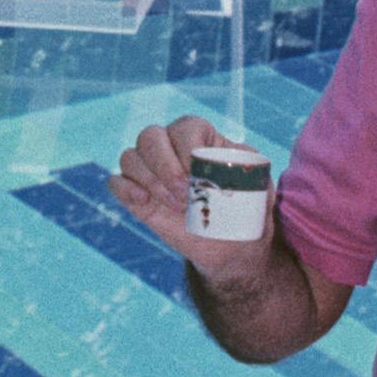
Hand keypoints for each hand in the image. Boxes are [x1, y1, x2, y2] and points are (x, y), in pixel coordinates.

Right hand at [113, 118, 258, 260]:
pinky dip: (125, 189)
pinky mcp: (138, 197)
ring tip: (175, 206)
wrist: (231, 248)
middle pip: (150, 136)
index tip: (198, 175)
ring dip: (149, 180)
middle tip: (183, 194)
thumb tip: (241, 164)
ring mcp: (151, 173)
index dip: (186, 147)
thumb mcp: (260, 189)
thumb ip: (254, 172)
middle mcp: (171, 149)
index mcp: (201, 138)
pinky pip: (117, 183)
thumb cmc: (246, 212)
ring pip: (130, 157)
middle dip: (163, 165)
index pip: (185, 128)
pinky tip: (145, 203)